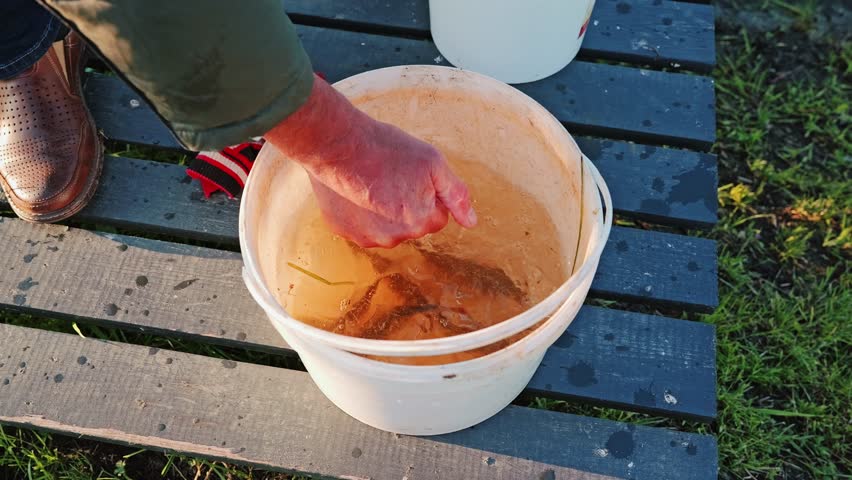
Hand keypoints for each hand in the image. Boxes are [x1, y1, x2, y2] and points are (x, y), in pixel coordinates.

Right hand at [265, 75, 476, 247]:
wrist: (338, 143)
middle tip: (392, 175)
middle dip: (407, 204)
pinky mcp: (343, 231)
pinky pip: (361, 225)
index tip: (413, 175)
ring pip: (386, 227)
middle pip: (412, 224)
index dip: (428, 193)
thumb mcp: (433, 163)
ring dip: (383, 210)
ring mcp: (366, 237)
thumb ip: (456, 195)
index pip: (437, 216)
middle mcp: (394, 238)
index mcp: (420, 221)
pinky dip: (360, 211)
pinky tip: (355, 189)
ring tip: (373, 181)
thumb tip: (471, 222)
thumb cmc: (388, 149)